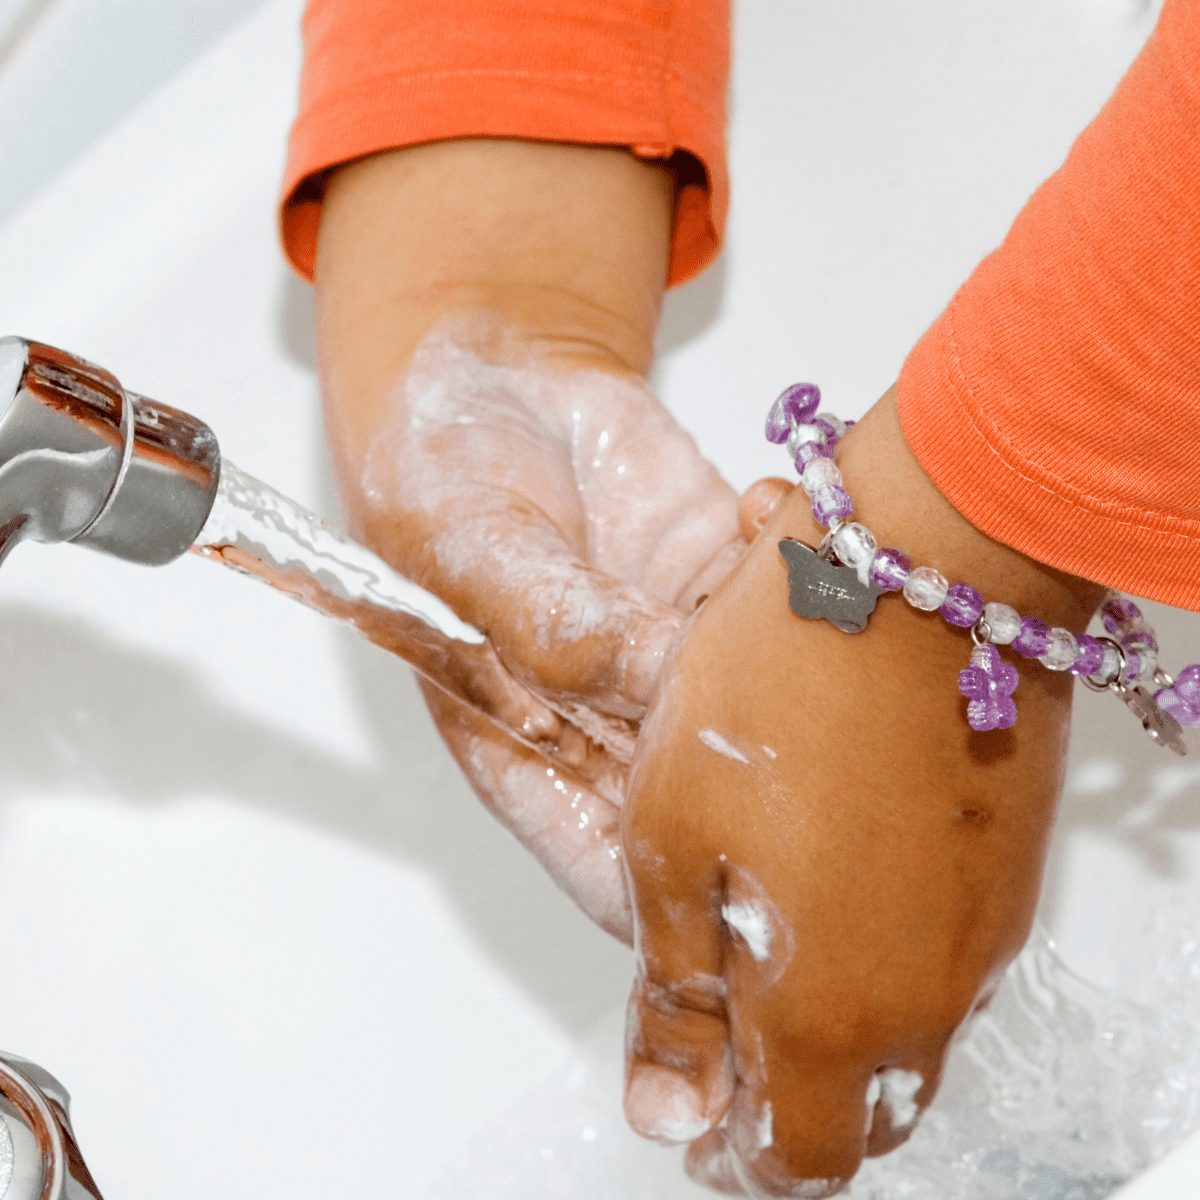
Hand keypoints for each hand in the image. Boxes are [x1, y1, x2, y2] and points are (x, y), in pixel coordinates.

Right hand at [313, 139, 742, 939]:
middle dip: (784, 784)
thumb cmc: (437, 474)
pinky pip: (790, 605)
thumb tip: (655, 681)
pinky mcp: (722, 586)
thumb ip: (550, 629)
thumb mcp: (466, 551)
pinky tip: (762, 508)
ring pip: (774, 710)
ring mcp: (679, 656)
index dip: (698, 908)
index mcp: (532, 756)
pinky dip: (802, 565)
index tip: (777, 891)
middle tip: (822, 714)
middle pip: (720, 811)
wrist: (487, 370)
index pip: (624, 877)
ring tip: (774, 577)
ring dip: (800, 657)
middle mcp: (618, 725)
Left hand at [620, 387, 1105, 1193]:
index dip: (734, 1154)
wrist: (924, 575)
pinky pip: (943, 960)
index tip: (694, 1121)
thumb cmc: (780, 693)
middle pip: (862, 1110)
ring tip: (766, 952)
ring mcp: (980, 935)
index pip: (794, 1156)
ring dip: (837, 1025)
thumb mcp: (674, 840)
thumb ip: (677, 986)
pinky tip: (831, 884)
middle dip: (790, 1101)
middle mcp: (927, 996)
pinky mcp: (1005, 873)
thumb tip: (668, 1107)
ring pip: (905, 1035)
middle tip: (725, 1043)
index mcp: (830, 1010)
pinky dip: (884, 960)